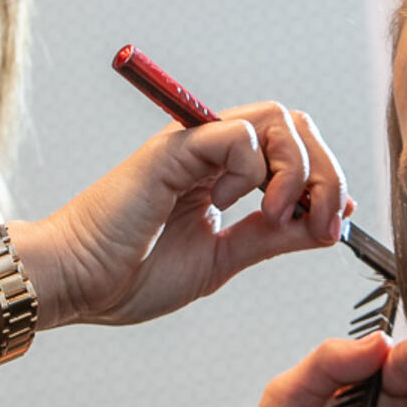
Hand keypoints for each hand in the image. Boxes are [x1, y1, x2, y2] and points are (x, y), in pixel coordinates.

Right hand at [13, 101, 348, 328]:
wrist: (74, 286)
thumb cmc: (129, 276)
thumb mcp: (222, 259)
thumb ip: (272, 237)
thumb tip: (329, 222)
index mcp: (220, 174)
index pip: (293, 149)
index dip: (325, 180)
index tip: (332, 226)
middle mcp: (208, 151)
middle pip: (294, 126)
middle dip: (325, 171)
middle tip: (322, 221)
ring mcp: (190, 147)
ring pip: (275, 119)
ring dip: (298, 169)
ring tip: (284, 214)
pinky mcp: (171, 151)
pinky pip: (235, 134)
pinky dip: (258, 167)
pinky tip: (244, 205)